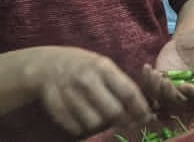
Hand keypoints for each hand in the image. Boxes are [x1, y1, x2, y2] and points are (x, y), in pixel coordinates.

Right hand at [28, 46, 153, 136]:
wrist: (46, 65)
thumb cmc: (83, 66)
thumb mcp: (103, 66)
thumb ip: (120, 84)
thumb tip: (143, 107)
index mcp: (102, 67)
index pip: (128, 92)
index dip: (140, 109)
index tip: (147, 118)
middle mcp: (86, 79)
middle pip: (113, 111)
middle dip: (123, 121)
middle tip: (127, 123)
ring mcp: (69, 93)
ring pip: (94, 123)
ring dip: (102, 126)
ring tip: (103, 119)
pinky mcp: (55, 106)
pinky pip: (75, 127)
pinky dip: (82, 128)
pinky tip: (84, 119)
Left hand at [142, 30, 193, 110]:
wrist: (190, 36)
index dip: (191, 94)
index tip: (183, 85)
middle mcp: (188, 89)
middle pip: (178, 101)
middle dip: (169, 94)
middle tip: (164, 80)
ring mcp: (173, 86)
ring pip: (162, 97)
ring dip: (155, 89)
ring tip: (153, 73)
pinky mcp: (160, 79)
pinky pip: (151, 87)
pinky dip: (147, 81)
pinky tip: (147, 68)